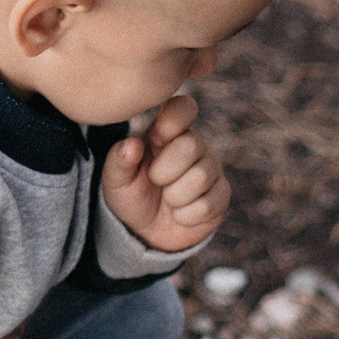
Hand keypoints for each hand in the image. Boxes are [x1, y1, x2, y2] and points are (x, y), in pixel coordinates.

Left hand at [102, 94, 229, 253]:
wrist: (146, 231)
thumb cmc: (132, 195)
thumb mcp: (115, 179)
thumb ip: (119, 160)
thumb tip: (132, 144)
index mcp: (169, 133)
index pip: (184, 108)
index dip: (172, 120)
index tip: (155, 139)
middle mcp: (195, 146)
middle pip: (191, 146)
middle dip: (164, 171)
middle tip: (155, 181)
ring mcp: (212, 170)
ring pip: (199, 178)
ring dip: (174, 197)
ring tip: (167, 199)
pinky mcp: (222, 196)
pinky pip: (207, 205)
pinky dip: (185, 216)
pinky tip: (180, 214)